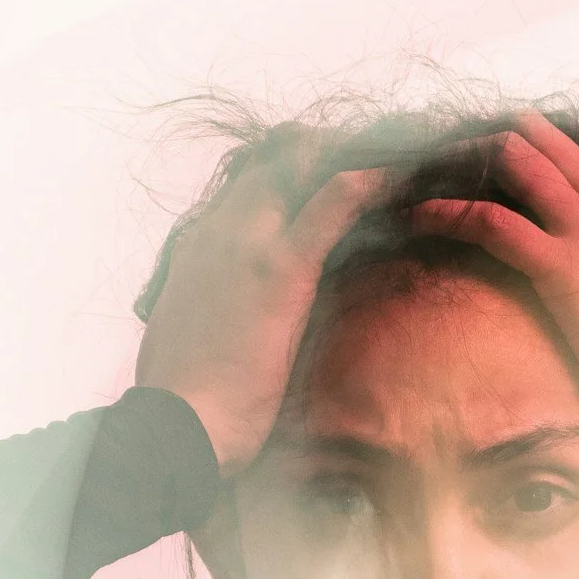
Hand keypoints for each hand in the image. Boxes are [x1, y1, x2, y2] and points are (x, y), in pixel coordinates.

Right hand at [134, 131, 385, 475]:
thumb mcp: (185, 347)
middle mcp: (218, 232)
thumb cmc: (184, 408)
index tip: (331, 173)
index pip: (248, 187)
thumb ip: (205, 318)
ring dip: (355, 152)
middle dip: (328, 149)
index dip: (291, 173)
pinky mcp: (281, 266)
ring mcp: (247, 243)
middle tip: (382, 151)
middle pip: (276, 159)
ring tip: (403, 148)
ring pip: (303, 162)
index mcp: (197, 250)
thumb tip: (226, 330)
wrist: (174, 430)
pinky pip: (335, 200)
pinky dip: (373, 179)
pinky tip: (404, 173)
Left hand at [407, 111, 578, 429]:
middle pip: (540, 144)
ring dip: (466, 164)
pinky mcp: (561, 264)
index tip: (492, 155)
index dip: (531, 148)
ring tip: (423, 172)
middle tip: (444, 157)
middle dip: (488, 143)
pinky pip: (490, 222)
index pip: (577, 153)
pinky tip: (417, 215)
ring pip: (516, 164)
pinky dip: (447, 213)